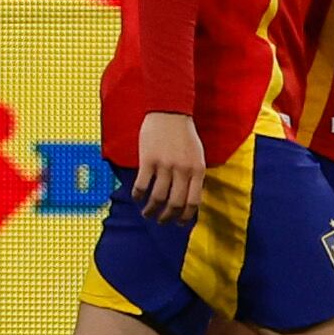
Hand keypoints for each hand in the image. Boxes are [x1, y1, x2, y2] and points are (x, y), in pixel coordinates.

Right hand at [131, 109, 204, 224]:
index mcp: (197, 170)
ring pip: (157, 198)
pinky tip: (136, 198)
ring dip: (150, 210)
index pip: (193, 202)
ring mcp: (165, 165)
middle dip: (167, 217)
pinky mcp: (148, 160)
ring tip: (147, 213)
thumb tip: (189, 200)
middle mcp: (182, 170)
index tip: (178, 223)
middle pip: (174, 204)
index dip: (185, 217)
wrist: (169, 111)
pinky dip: (138, 196)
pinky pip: (142, 185)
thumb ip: (195, 176)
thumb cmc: (184, 134)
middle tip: (160, 221)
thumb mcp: (197, 156)